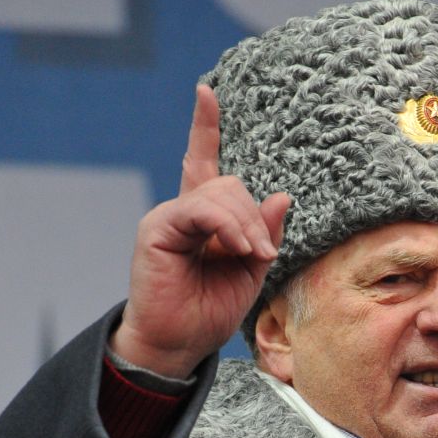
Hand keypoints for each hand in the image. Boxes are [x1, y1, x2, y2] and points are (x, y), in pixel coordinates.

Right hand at [114, 84, 292, 377]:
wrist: (178, 344)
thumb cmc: (209, 312)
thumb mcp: (250, 273)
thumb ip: (263, 235)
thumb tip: (280, 196)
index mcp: (202, 218)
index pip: (202, 161)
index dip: (204, 127)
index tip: (205, 92)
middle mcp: (183, 211)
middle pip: (229, 184)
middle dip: (254, 218)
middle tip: (262, 254)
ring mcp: (167, 217)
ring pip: (219, 193)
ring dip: (246, 225)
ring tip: (250, 257)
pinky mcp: (157, 229)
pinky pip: (200, 210)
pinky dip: (227, 227)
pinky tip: (236, 250)